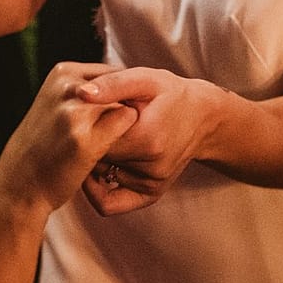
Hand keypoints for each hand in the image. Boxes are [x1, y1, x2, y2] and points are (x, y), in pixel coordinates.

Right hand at [0, 62, 138, 215]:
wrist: (20, 182)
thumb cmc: (46, 144)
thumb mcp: (58, 103)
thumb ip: (87, 90)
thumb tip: (130, 85)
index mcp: (62, 72)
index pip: (114, 73)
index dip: (121, 97)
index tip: (114, 118)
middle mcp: (67, 86)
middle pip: (123, 87)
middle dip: (127, 107)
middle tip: (115, 133)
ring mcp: (75, 113)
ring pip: (127, 105)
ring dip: (128, 124)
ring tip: (111, 143)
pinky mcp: (85, 139)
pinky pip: (126, 126)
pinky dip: (128, 138)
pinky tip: (111, 153)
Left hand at [74, 67, 215, 215]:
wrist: (201, 117)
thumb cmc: (169, 93)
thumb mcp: (144, 79)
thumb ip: (112, 85)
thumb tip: (81, 94)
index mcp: (148, 139)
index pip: (95, 141)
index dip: (82, 125)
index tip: (81, 112)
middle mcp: (152, 168)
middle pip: (97, 160)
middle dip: (87, 143)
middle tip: (84, 125)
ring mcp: (152, 184)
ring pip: (102, 176)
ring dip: (95, 159)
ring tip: (100, 137)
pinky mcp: (151, 194)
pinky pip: (111, 203)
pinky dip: (98, 189)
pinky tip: (97, 167)